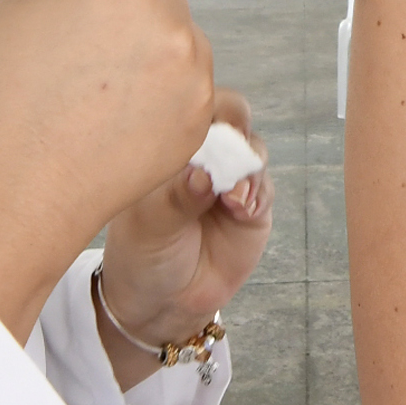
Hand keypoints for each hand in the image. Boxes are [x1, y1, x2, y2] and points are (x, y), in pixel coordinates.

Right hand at [0, 0, 214, 337]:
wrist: (9, 191)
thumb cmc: (2, 95)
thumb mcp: (21, 1)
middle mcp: (173, 25)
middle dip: (131, 1)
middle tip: (79, 40)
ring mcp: (192, 79)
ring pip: (176, 39)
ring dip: (148, 47)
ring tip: (90, 86)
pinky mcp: (196, 123)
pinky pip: (185, 87)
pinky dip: (158, 92)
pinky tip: (110, 114)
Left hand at [96, 91, 273, 380]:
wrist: (163, 301)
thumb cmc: (141, 252)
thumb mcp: (148, 224)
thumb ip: (176, 197)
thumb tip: (204, 173)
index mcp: (167, 145)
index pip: (186, 105)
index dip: (198, 102)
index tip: (201, 119)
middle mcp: (201, 153)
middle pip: (230, 116)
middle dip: (234, 129)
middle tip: (230, 148)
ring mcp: (229, 177)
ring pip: (252, 149)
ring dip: (247, 166)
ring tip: (232, 197)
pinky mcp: (253, 206)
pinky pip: (264, 186)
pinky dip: (257, 193)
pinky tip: (241, 210)